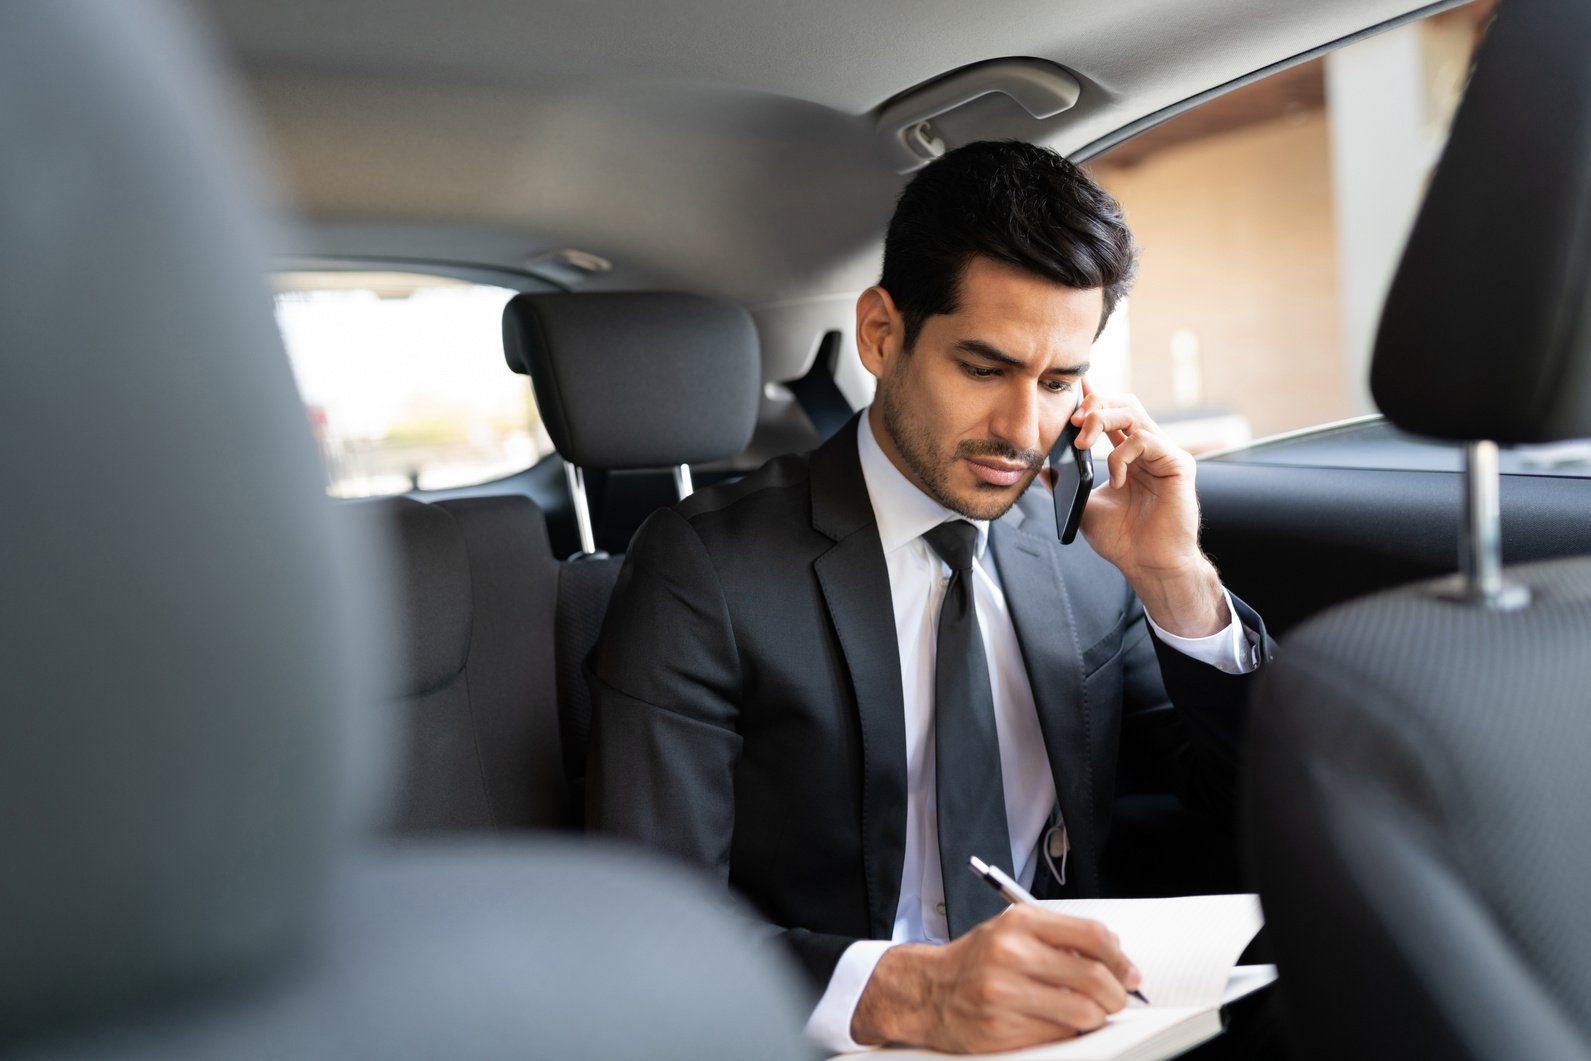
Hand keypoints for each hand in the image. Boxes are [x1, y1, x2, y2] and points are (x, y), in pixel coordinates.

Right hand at [850, 904, 1142, 1052]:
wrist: (929, 991)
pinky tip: (1061, 1021)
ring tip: (1091, 1012)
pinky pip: (1061, 1034)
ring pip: (1083, 1012)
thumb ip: (1062, 935)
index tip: (1127, 970)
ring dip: (1097, 1016)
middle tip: (1118, 997)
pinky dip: (1071, 1030)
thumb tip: (1116, 953)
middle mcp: (1011, 954)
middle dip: (1117, 993)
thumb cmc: (976, 960)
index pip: (1092, 935)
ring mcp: (1005, 993)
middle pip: (1094, 977)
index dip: (1119, 957)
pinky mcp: (1003, 1028)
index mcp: (1019, 923)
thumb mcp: (1013, 930)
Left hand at [1070, 380, 1226, 636]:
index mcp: (1130, 455)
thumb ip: (1066, 485)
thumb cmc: (1124, 540)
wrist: (1148, 565)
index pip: (1114, 414)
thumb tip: (1043, 468)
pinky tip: (1116, 480)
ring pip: (1134, 413)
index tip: (1075, 388)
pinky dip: (1122, 456)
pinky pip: (1145, 440)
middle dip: (1096, 404)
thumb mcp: (1084, 507)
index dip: (1095, 397)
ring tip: (1083, 443)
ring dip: (1102, 420)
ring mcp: (1164, 454)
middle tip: (1074, 421)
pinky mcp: (1178, 464)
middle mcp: (1149, 450)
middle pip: (1125, 404)